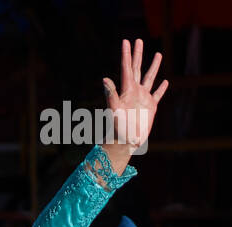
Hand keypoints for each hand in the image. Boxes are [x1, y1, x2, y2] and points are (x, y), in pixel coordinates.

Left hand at [101, 39, 167, 171]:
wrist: (125, 142)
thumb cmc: (118, 128)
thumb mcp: (114, 110)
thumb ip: (111, 94)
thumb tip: (104, 79)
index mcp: (126, 90)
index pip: (127, 68)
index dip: (126, 55)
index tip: (126, 41)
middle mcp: (135, 91)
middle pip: (137, 68)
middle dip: (138, 54)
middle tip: (138, 40)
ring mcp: (143, 98)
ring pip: (150, 78)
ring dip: (154, 66)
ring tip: (157, 54)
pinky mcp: (151, 107)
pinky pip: (157, 95)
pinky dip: (162, 88)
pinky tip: (165, 82)